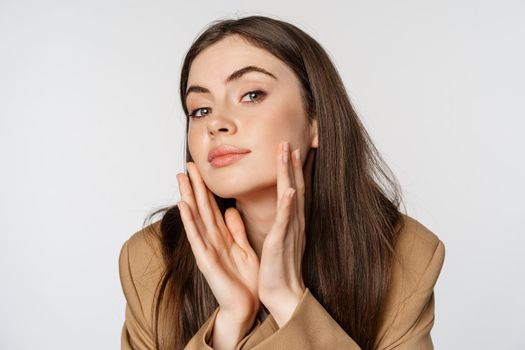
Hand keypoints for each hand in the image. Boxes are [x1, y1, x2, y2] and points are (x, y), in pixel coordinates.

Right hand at [177, 162, 259, 323]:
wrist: (245, 306)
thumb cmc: (244, 280)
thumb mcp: (243, 248)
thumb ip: (236, 229)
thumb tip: (231, 209)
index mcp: (221, 236)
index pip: (211, 207)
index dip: (206, 187)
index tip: (201, 169)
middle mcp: (211, 239)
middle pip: (201, 207)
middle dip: (195, 186)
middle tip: (188, 164)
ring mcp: (206, 249)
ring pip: (196, 217)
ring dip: (188, 197)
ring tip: (181, 178)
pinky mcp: (206, 260)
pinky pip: (197, 237)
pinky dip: (190, 221)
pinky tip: (184, 205)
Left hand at [258, 141, 306, 325]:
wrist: (283, 293)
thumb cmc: (280, 268)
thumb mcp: (279, 238)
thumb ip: (280, 220)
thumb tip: (279, 206)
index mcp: (291, 220)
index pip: (293, 188)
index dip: (292, 168)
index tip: (289, 149)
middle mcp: (294, 221)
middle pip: (295, 185)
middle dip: (291, 162)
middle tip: (288, 140)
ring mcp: (290, 230)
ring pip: (291, 195)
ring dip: (290, 173)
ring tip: (289, 152)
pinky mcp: (282, 241)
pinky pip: (286, 220)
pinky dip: (289, 204)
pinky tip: (290, 189)